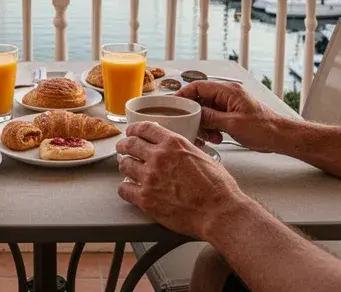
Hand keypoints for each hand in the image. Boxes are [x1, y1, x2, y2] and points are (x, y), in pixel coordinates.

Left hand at [116, 122, 246, 239]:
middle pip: (130, 144)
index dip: (135, 129)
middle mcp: (159, 157)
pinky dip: (125, 189)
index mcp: (174, 144)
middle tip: (122, 148)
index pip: (145, 128)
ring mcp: (150, 178)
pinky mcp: (146, 199)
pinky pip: (124, 190)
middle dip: (123, 145)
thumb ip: (185, 150)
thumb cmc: (218, 187)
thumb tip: (177, 150)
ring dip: (125, 166)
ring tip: (127, 169)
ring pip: (124, 165)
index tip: (131, 132)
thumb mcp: (203, 156)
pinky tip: (129, 189)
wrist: (218, 212)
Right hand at [175, 81, 287, 152]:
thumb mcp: (232, 124)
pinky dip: (211, 128)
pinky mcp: (232, 115)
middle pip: (201, 100)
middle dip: (195, 115)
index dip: (185, 94)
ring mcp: (230, 105)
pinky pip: (215, 119)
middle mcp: (228, 95)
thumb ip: (211, 117)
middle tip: (192, 127)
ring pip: (207, 112)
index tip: (174, 104)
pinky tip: (215, 138)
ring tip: (208, 137)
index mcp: (228, 91)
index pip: (199, 86)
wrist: (280, 137)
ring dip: (204, 125)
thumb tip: (194, 114)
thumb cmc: (264, 128)